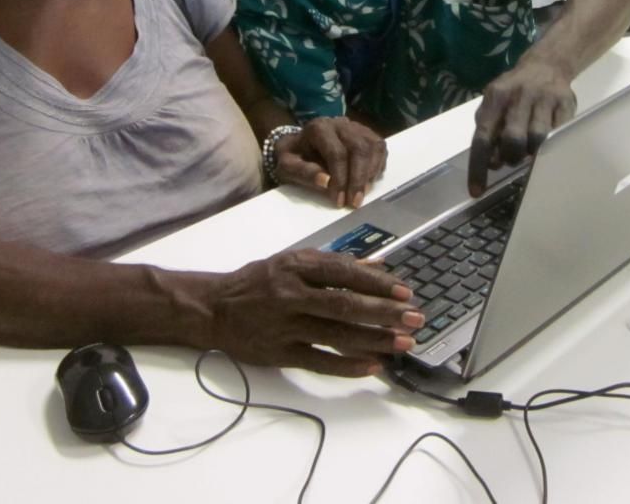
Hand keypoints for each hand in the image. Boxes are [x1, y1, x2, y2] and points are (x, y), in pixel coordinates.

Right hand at [208, 249, 423, 375]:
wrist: (214, 309)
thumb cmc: (257, 282)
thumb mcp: (290, 262)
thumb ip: (331, 265)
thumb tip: (376, 267)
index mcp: (294, 266)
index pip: (343, 272)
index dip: (376, 283)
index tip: (404, 292)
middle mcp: (290, 293)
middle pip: (345, 304)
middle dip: (384, 313)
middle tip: (415, 319)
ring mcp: (285, 324)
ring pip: (337, 333)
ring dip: (374, 339)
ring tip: (403, 343)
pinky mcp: (280, 352)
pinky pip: (320, 360)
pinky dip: (348, 365)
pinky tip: (374, 366)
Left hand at [273, 117, 386, 206]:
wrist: (300, 144)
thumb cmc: (295, 156)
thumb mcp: (287, 166)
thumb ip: (303, 173)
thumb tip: (326, 182)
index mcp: (318, 128)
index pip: (336, 152)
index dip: (340, 178)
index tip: (338, 200)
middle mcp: (340, 123)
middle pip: (359, 148)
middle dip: (358, 179)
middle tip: (354, 202)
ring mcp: (356, 126)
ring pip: (373, 147)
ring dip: (370, 174)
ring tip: (360, 195)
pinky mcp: (367, 134)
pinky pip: (380, 148)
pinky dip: (377, 167)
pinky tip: (367, 182)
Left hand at [467, 57, 575, 196]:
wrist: (546, 65)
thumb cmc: (513, 92)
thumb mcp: (494, 104)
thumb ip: (488, 131)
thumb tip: (491, 164)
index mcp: (495, 97)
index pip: (482, 137)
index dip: (478, 167)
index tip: (477, 192)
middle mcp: (518, 96)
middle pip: (512, 139)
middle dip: (510, 158)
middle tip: (512, 159)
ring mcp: (544, 99)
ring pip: (537, 139)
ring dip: (531, 153)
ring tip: (529, 151)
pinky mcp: (566, 104)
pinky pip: (559, 133)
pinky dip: (551, 145)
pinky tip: (547, 144)